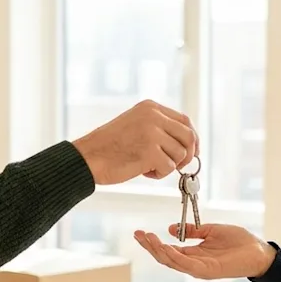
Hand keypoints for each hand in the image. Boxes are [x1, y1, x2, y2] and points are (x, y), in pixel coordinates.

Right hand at [71, 100, 198, 183]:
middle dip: (189, 154)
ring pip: (181, 154)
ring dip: (168, 165)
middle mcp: (153, 116)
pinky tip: (142, 171)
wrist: (87, 158)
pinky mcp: (150, 151)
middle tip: (178, 166)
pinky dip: (158, 174)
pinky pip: (169, 168)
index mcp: (150, 107)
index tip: (192, 151)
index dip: (192, 138)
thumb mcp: (136, 125)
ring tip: (147, 166)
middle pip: (189, 136)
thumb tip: (188, 144)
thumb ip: (159, 128)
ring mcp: (152, 133)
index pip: (185, 120)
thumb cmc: (109, 147)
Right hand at [133, 223, 276, 278]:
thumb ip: (193, 230)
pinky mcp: (207, 271)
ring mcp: (199, 269)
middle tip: (138, 234)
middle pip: (165, 257)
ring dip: (158, 250)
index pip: (168, 250)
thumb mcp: (212, 230)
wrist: (258, 251)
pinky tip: (165, 246)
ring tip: (147, 238)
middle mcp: (194, 264)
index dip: (153, 242)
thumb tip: (171, 229)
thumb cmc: (239, 242)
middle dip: (150, 246)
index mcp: (194, 254)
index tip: (141, 232)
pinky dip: (174, 256)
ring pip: (172, 261)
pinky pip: (186, 264)